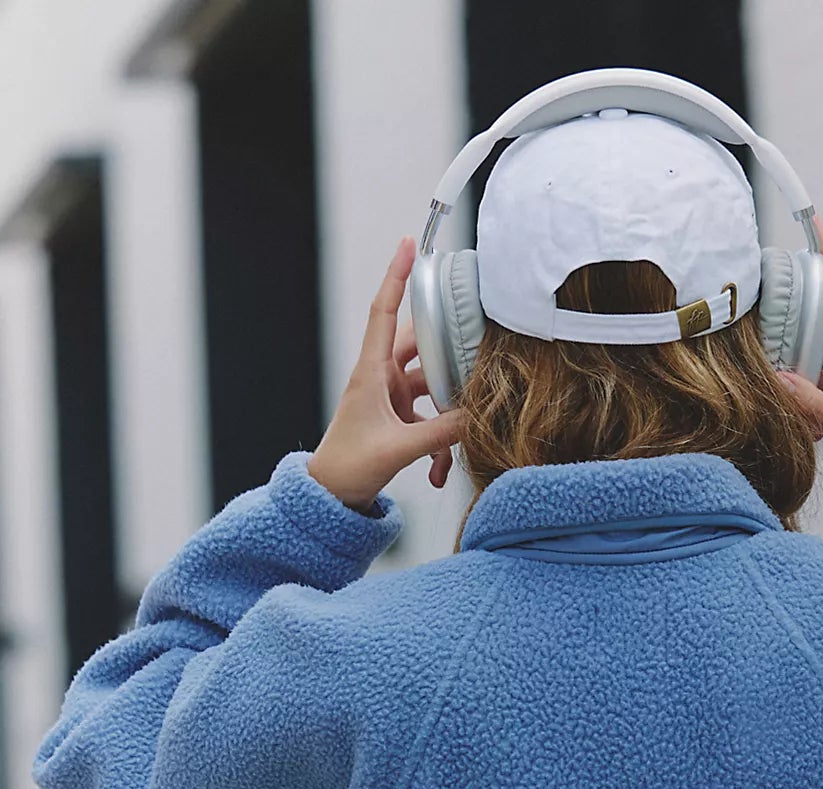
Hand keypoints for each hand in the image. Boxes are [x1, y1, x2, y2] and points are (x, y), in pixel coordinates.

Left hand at [308, 236, 465, 512]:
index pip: (383, 312)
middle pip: (420, 345)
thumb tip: (475, 418)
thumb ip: (440, 434)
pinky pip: (431, 419)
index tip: (409, 244)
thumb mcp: (397, 450)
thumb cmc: (349, 467)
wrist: (332, 496)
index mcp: (371, 372)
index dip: (396, 277)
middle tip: (474, 338)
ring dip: (448, 412)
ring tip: (460, 433)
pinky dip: (438, 444)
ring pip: (432, 386)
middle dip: (448, 347)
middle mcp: (382, 378)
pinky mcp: (400, 419)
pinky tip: (435, 474)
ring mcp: (392, 397)